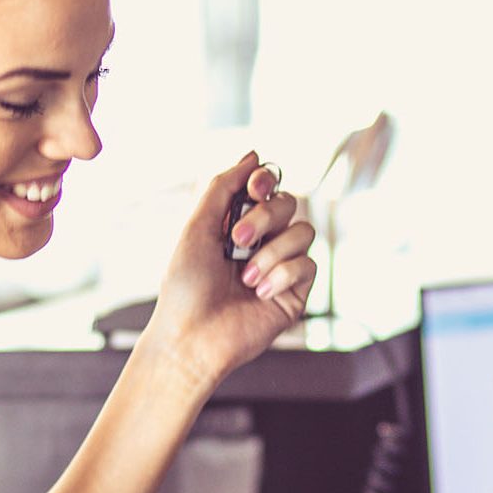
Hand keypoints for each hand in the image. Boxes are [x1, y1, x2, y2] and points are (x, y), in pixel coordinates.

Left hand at [147, 153, 316, 385]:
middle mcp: (262, 243)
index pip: (266, 187)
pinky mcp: (295, 294)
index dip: (266, 179)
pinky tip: (261, 293)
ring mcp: (280, 267)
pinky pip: (308, 265)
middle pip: (289, 203)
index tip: (254, 187)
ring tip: (246, 277)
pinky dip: (282, 275)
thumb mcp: (196, 227)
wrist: (191, 337)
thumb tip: (253, 155)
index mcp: (236, 224)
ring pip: (303, 232)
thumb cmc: (185, 288)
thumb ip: (222, 186)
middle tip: (237, 240)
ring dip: (271, 252)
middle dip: (264, 217)